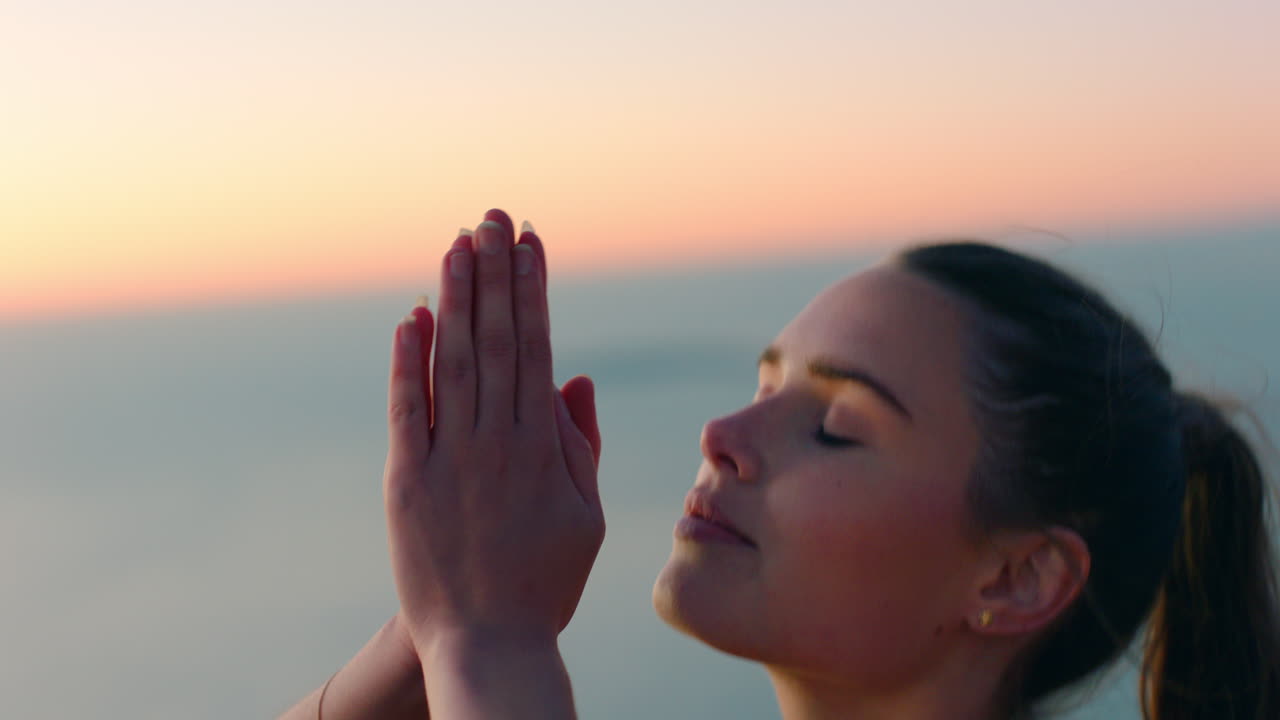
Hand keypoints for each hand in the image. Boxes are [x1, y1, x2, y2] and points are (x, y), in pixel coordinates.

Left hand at [382, 209, 604, 660]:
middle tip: (492, 215)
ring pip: (454, 363)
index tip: (530, 240)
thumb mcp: (583, 515)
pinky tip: (412, 318)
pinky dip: (408, 364)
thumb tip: (577, 379)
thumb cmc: (544, 580)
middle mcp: (497, 443)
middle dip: (495, 273)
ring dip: (457, 299)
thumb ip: (579, 443)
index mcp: (543, 447)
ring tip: (458, 243)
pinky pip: (407, 412)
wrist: (487, 644)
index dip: (533, 289)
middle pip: (497, 341)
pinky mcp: (406, 483)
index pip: (538, 348)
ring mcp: (449, 461)